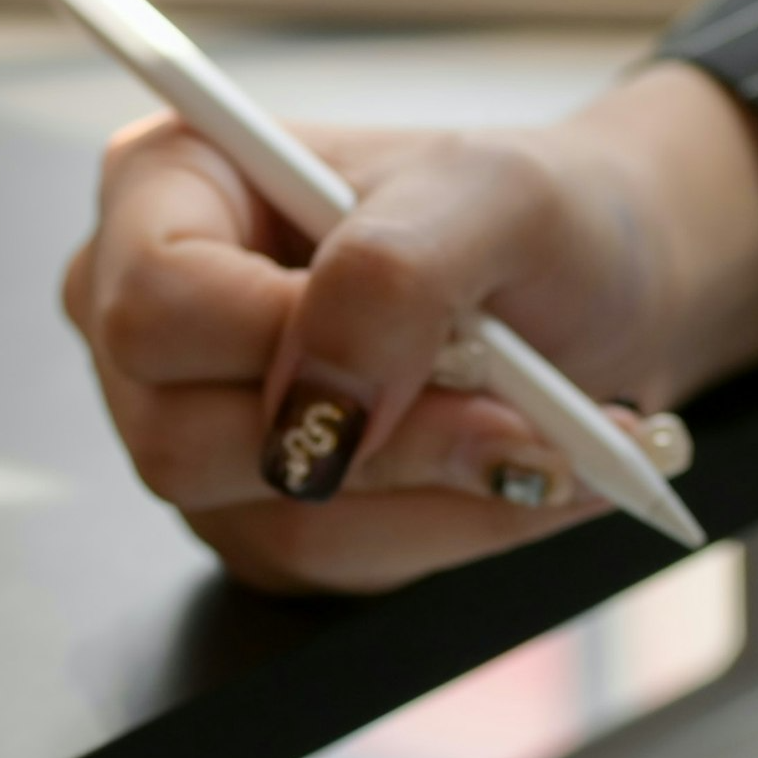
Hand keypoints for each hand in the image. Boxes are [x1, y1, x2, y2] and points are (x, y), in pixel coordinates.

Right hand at [64, 61, 757, 595]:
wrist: (603, 291)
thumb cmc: (538, 214)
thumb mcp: (496, 194)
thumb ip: (394, 274)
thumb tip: (318, 398)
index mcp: (169, 189)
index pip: (155, 305)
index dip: (279, 348)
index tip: (432, 348)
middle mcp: (155, 323)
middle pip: (185, 441)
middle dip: (388, 443)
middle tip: (530, 415)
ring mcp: (199, 432)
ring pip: (278, 523)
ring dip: (441, 494)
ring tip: (555, 441)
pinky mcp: (263, 519)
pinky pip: (336, 568)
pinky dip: (454, 529)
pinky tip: (523, 478)